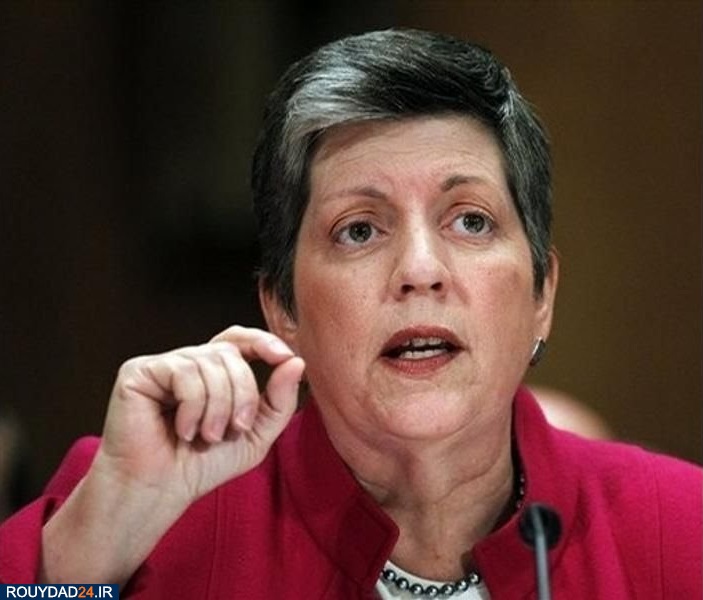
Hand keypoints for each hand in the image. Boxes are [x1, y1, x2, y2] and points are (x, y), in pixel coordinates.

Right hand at [94, 325, 304, 505]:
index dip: (263, 341)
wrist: (161, 491)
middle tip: (234, 430)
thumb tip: (297, 360)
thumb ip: (280, 399)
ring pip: (209, 362)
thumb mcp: (257, 434)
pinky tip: (183, 430)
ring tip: (206, 437)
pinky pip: (183, 372)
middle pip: (231, 354)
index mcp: (213, 372)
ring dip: (218, 406)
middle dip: (243, 393)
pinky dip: (193, 406)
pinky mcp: (138, 372)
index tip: (285, 356)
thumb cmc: (203, 465)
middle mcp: (188, 362)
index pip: (240, 339)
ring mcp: (162, 365)